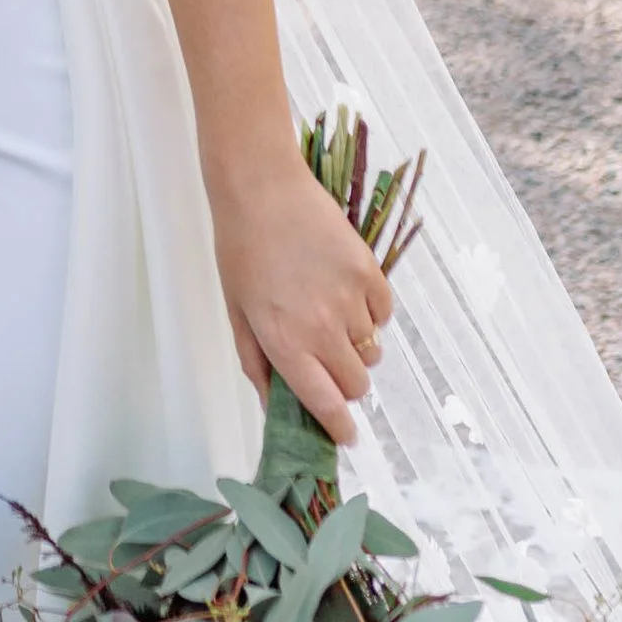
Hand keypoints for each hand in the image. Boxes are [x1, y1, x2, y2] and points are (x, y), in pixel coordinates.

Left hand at [210, 153, 392, 446]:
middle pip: (356, 385)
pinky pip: (384, 313)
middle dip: (343, 382)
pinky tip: (344, 289)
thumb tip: (275, 408)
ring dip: (354, 344)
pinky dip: (370, 312)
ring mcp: (350, 300)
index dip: (338, 427)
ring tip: (328, 310)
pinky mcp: (369, 272)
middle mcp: (322, 328)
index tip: (344, 435)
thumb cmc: (239, 248)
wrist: (261, 186)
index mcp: (284, 343)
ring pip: (371, 350)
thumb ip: (257, 364)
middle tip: (325, 358)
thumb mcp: (237, 311)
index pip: (325, 405)